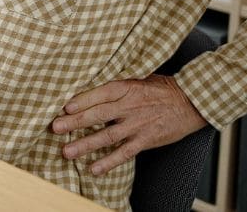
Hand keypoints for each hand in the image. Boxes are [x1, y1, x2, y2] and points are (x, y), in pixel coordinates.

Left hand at [50, 75, 207, 174]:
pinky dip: (109, 162)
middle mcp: (129, 106)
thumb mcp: (138, 78)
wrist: (191, 101)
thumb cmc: (161, 88)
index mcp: (126, 87)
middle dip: (75, 122)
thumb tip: (89, 83)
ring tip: (67, 151)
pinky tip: (94, 168)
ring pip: (107, 136)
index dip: (82, 100)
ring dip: (85, 144)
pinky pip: (125, 153)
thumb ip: (116, 83)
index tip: (64, 107)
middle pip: (98, 115)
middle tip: (55, 128)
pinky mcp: (146, 139)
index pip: (100, 93)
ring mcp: (137, 124)